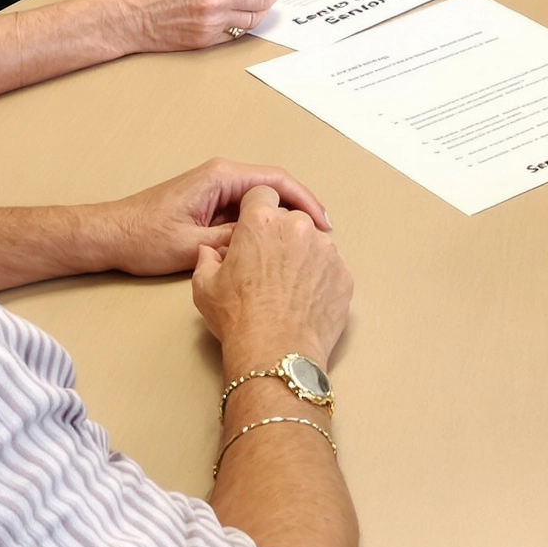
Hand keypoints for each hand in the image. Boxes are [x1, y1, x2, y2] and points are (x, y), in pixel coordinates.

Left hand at [93, 157, 330, 277]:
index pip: (276, 181)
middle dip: (299, 210)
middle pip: (274, 187)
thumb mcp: (193, 247)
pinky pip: (245, 210)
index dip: (304, 201)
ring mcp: (215, 189)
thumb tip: (268, 243)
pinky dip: (263, 225)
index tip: (323, 223)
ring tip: (303, 243)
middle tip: (321, 236)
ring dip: (282, 218)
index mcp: (221, 177)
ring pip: (261, 200)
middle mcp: (222, 176)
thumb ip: (233, 242)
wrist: (109, 236)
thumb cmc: (142, 237)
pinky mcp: (209, 203)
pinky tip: (273, 245)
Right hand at [193, 183, 355, 371]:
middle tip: (267, 267)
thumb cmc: (238, 318)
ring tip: (286, 289)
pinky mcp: (343, 273)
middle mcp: (297, 227)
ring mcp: (325, 250)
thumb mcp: (205, 286)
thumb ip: (207, 259)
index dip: (256, 209)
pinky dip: (319, 278)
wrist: (275, 352)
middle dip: (279, 236)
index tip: (254, 228)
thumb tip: (211, 252)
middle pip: (290, 219)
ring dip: (302, 256)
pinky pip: (330, 267)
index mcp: (261, 222)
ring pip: (312, 242)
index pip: (262, 194)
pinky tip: (304, 300)